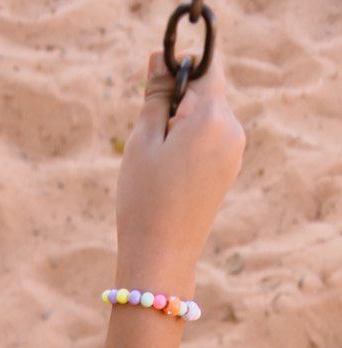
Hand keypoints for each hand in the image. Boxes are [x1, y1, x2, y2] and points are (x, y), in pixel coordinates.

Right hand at [115, 48, 244, 291]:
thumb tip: (160, 58)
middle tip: (151, 140)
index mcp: (213, 116)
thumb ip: (156, 94)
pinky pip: (210, 139)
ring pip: (207, 116)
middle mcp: (232, 129)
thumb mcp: (143, 141)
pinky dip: (189, 144)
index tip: (154, 95)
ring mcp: (234, 151)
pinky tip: (171, 175)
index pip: (204, 65)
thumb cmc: (145, 200)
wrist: (161, 258)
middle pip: (206, 91)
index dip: (177, 69)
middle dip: (178, 102)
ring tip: (160, 163)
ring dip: (181, 125)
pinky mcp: (228, 169)